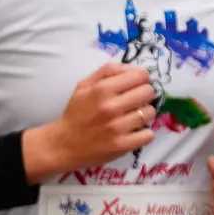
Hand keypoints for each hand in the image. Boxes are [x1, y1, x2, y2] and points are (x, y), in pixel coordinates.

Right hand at [21, 62, 156, 178]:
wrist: (62, 145)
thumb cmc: (75, 113)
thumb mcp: (84, 86)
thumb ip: (107, 72)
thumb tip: (131, 68)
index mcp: (102, 89)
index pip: (141, 75)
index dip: (140, 79)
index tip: (134, 86)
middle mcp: (111, 106)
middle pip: (149, 92)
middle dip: (143, 95)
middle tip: (134, 102)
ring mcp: (117, 127)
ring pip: (150, 112)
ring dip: (144, 115)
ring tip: (132, 118)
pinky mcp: (122, 146)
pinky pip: (148, 135)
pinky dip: (143, 134)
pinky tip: (133, 132)